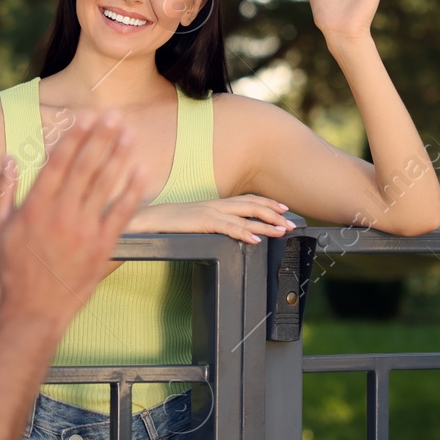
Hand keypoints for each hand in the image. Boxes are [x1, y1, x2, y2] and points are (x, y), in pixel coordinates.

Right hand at [0, 113, 145, 329]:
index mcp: (35, 207)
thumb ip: (2, 191)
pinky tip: (142, 170)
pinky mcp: (102, 246)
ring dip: (119, 156)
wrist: (33, 309)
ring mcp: (83, 230)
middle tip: (115, 115)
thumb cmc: (12, 269)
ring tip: (130, 133)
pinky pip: (121, 214)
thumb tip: (8, 159)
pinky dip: (132, 191)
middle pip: (85, 167)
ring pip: (105, 185)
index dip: (74, 137)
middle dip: (101, 138)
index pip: (58, 163)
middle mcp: (61, 214)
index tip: (86, 116)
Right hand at [131, 194, 293, 243]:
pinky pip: (228, 228)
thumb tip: (227, 229)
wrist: (149, 219)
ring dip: (266, 224)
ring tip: (282, 231)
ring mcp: (210, 212)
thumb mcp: (195, 219)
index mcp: (215, 203)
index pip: (247, 200)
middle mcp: (216, 204)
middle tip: (291, 222)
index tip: (284, 208)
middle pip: (252, 206)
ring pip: (245, 217)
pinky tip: (256, 239)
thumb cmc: (170, 222)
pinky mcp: (202, 222)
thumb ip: (212, 221)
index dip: (267, 203)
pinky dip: (244, 233)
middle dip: (273, 213)